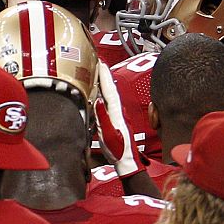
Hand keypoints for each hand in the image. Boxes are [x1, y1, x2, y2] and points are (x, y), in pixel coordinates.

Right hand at [93, 62, 145, 177]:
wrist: (127, 161)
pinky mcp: (116, 119)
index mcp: (116, 112)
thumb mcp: (107, 135)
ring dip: (104, 82)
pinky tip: (100, 92)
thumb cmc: (117, 151)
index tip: (99, 63)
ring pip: (110, 94)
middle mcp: (118, 111)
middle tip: (97, 62)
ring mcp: (118, 114)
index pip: (109, 90)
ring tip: (97, 73)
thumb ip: (102, 118)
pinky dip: (104, 92)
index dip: (104, 76)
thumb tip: (98, 101)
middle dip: (104, 74)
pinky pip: (109, 101)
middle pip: (110, 88)